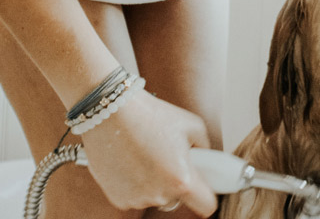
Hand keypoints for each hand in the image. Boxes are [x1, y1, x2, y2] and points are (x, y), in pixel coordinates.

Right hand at [80, 91, 217, 216]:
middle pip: (178, 199)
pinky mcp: (118, 198)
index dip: (208, 195)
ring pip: (156, 197)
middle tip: (168, 158)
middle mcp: (159, 195)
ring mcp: (137, 199)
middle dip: (177, 183)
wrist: (111, 113)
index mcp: (181, 179)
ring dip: (156, 183)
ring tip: (147, 155)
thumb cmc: (152, 115)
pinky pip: (136, 196)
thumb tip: (207, 160)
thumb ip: (205, 148)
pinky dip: (137, 184)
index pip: (206, 206)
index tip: (204, 185)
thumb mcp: (193, 125)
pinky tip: (132, 161)